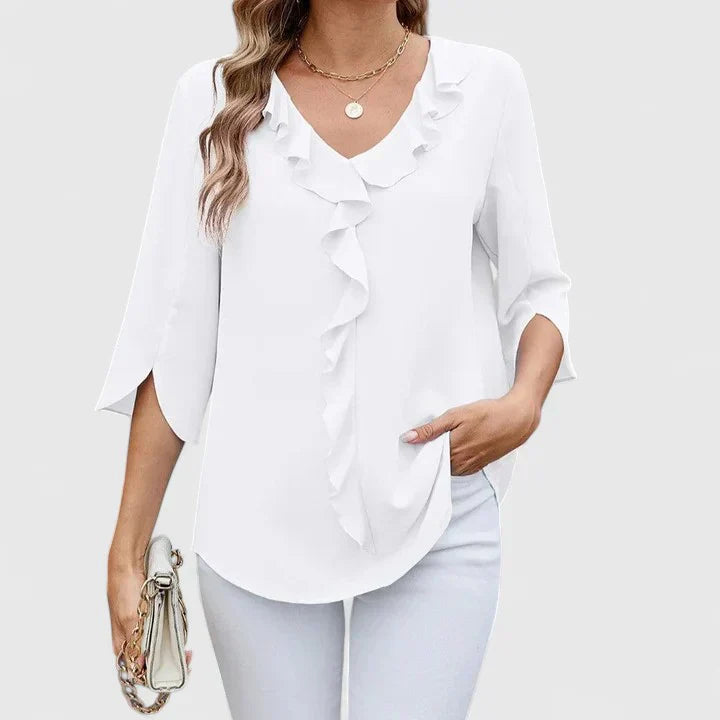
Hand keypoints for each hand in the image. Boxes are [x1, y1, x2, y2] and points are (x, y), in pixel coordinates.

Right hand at [107, 550, 191, 669]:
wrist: (129, 561)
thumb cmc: (123, 586)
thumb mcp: (130, 618)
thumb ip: (137, 643)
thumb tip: (142, 665)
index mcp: (122, 645)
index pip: (139, 672)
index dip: (157, 675)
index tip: (177, 670)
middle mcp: (131, 639)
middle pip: (151, 660)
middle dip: (169, 661)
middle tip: (186, 657)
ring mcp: (141, 626)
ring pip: (157, 645)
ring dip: (171, 647)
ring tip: (185, 648)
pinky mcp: (149, 614)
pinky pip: (161, 628)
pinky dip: (170, 631)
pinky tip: (178, 631)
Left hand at [400, 390, 540, 474]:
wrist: (516, 419)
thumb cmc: (487, 414)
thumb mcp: (455, 416)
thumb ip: (430, 429)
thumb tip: (407, 438)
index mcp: (451, 451)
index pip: (425, 458)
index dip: (418, 451)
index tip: (411, 444)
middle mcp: (460, 464)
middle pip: (435, 464)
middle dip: (429, 455)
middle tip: (425, 440)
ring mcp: (470, 467)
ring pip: (447, 468)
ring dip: (441, 459)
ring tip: (442, 442)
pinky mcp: (478, 466)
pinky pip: (459, 469)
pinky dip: (453, 461)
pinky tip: (455, 448)